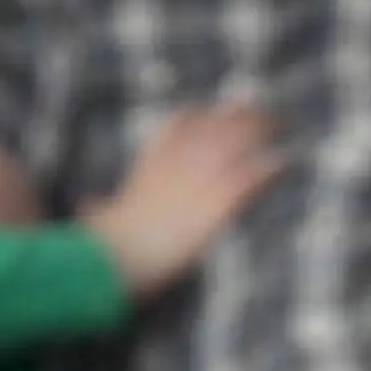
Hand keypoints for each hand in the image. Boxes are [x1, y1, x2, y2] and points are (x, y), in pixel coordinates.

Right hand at [85, 104, 282, 297]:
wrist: (115, 259)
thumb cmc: (105, 246)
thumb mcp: (99, 220)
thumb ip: (97, 210)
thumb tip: (85, 207)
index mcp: (151, 166)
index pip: (178, 126)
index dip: (199, 117)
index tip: (214, 111)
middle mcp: (177, 166)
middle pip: (213, 127)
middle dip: (237, 117)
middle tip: (262, 112)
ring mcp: (197, 182)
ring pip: (235, 143)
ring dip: (259, 131)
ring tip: (280, 124)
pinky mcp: (214, 207)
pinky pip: (248, 178)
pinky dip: (268, 169)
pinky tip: (285, 162)